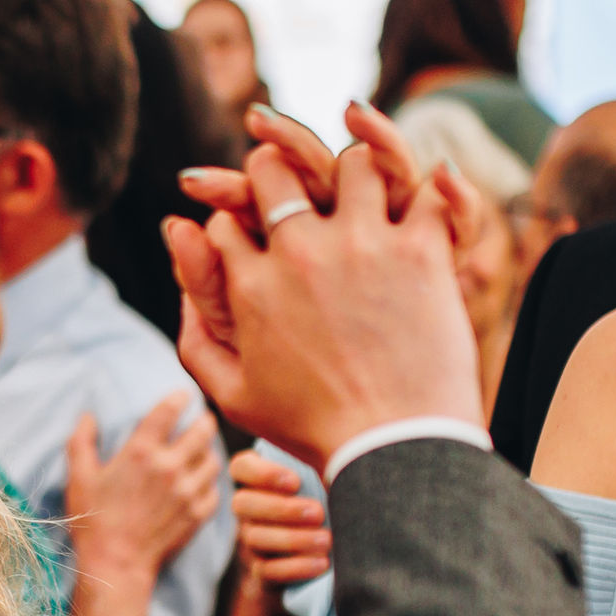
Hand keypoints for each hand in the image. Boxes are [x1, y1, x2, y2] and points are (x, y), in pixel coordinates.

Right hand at [65, 398, 221, 577]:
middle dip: (204, 420)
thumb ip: (81, 441)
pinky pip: (215, 490)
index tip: (182, 395)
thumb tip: (88, 415)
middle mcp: (169, 467)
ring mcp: (188, 491)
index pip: (170, 410)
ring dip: (209, 452)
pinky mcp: (198, 514)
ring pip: (214, 459)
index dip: (179, 397)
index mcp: (140, 452)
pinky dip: (211, 484)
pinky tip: (202, 483)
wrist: (115, 564)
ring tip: (202, 452)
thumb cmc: (93, 520)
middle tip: (200, 420)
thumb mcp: (79, 477)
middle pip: (204, 429)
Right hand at [164, 103, 481, 469]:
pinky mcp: (419, 250)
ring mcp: (361, 245)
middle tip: (299, 186)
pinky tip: (432, 193)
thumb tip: (180, 285)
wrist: (393, 450)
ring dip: (354, 174)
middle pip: (274, 173)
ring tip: (365, 190)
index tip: (258, 236)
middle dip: (279, 173)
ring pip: (350, 164)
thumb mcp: (233, 396)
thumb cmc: (313, 430)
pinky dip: (435, 186)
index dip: (237, 222)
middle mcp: (299, 253)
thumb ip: (195, 338)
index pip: (227, 221)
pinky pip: (426, 189)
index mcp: (251, 285)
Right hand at [226, 448, 332, 585]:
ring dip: (293, 539)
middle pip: (242, 504)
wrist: (335, 554)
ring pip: (255, 538)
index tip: (295, 482)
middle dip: (282, 509)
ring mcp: (251, 541)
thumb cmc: (335, 502)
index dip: (262, 474)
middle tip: (318, 512)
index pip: (241, 467)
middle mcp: (249, 509)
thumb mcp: (328, 480)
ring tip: (327, 540)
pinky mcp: (261, 571)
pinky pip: (265, 571)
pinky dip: (295, 567)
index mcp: (260, 480)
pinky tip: (322, 563)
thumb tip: (340, 439)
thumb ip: (324, 462)